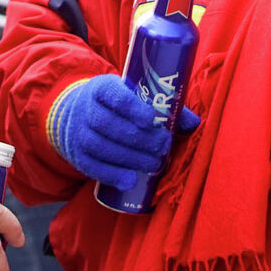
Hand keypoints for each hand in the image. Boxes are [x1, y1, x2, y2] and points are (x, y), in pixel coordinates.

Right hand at [46, 76, 197, 189]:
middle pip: (108, 124)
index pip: (115, 95)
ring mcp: (78, 133)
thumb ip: (164, 107)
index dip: (132, 108)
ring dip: (129, 159)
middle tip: (163, 146)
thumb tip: (193, 123)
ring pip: (100, 147)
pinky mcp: (77, 155)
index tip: (151, 119)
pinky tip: (130, 182)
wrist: (76, 115)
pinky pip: (91, 167)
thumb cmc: (117, 105)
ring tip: (154, 164)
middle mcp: (87, 109)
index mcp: (103, 88)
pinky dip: (111, 175)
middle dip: (139, 138)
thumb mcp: (133, 95)